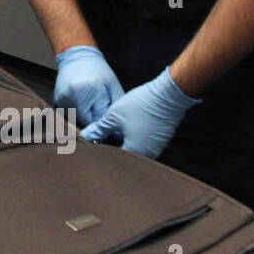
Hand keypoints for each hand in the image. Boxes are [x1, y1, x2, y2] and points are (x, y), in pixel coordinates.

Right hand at [53, 45, 123, 126]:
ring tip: (89, 103)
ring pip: (76, 119)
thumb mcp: (112, 85)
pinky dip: (75, 112)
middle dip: (94, 119)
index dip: (104, 121)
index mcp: (92, 90)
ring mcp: (64, 97)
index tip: (108, 121)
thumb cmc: (98, 70)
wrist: (77, 56)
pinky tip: (80, 102)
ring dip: (84, 117)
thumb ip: (115, 106)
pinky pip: (68, 114)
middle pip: (86, 121)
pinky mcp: (57, 99)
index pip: (99, 118)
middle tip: (98, 110)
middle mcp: (76, 94)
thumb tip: (117, 126)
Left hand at [79, 67, 200, 158]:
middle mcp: (147, 155)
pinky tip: (126, 128)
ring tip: (111, 131)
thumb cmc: (141, 105)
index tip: (90, 142)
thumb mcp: (114, 116)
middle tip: (99, 136)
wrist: (168, 95)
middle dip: (110, 147)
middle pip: (123, 156)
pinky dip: (133, 138)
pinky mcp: (160, 140)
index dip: (99, 150)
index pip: (111, 158)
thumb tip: (85, 137)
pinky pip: (143, 144)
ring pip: (134, 149)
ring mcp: (155, 148)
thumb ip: (99, 129)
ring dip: (122, 143)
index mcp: (134, 152)